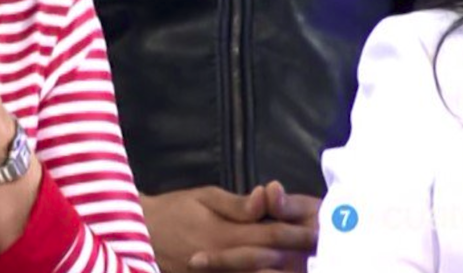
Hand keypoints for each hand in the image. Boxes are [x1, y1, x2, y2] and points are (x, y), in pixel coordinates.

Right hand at [143, 186, 314, 272]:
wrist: (139, 235)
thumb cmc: (172, 210)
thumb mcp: (203, 197)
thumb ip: (238, 204)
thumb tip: (268, 197)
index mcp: (225, 234)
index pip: (272, 233)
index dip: (299, 232)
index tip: (322, 230)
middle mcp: (226, 261)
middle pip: (273, 261)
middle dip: (301, 255)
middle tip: (324, 250)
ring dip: (285, 270)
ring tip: (308, 264)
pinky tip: (275, 269)